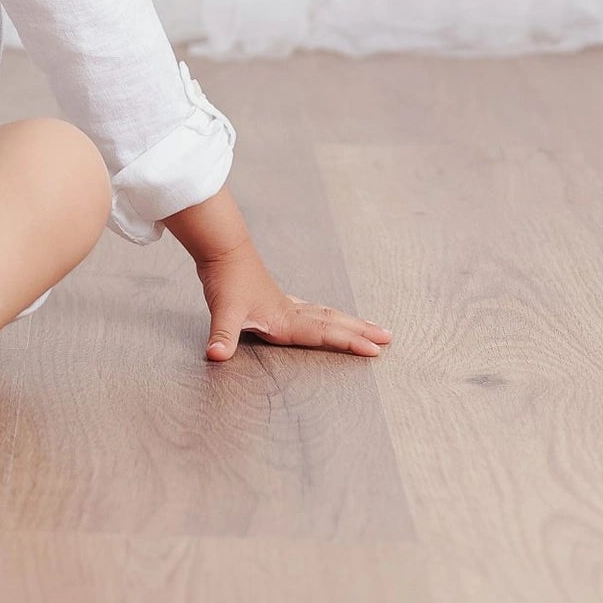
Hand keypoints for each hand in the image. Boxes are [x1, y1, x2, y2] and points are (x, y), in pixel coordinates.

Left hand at [198, 244, 390, 359]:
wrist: (221, 246)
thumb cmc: (225, 277)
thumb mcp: (223, 310)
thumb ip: (222, 335)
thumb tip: (215, 356)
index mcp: (285, 319)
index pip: (325, 334)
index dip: (350, 342)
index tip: (375, 349)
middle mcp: (290, 311)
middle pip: (333, 322)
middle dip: (360, 331)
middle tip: (387, 337)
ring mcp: (284, 302)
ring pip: (324, 313)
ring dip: (346, 321)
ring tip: (367, 326)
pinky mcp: (274, 297)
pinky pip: (308, 308)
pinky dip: (322, 314)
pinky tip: (320, 314)